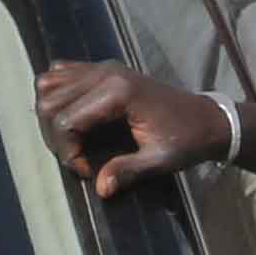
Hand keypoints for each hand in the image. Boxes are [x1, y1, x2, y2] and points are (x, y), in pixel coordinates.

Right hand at [30, 58, 237, 195]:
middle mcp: (104, 72)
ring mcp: (102, 66)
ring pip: (49, 82)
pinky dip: (56, 95)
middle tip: (76, 159)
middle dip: (55, 136)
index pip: (65, 119)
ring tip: (71, 140)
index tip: (88, 171)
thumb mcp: (159, 160)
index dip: (68, 151)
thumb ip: (127, 171)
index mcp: (118, 92)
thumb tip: (100, 188)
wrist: (206, 119)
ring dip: (51, 115)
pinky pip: (61, 73)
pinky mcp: (102, 68)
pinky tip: (72, 118)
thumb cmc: (186, 140)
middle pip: (50, 99)